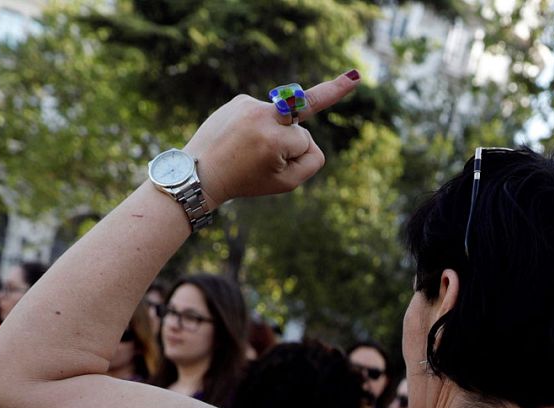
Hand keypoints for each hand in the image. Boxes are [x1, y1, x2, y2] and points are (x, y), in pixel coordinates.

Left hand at [181, 72, 361, 208]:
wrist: (199, 173)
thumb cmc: (246, 181)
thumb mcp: (286, 183)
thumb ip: (311, 160)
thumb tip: (304, 132)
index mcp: (274, 139)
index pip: (308, 145)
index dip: (304, 154)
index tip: (354, 77)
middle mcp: (262, 116)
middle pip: (299, 129)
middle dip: (323, 102)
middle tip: (354, 77)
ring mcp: (249, 104)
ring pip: (283, 120)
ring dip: (273, 135)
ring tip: (247, 150)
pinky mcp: (240, 100)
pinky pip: (266, 115)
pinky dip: (259, 127)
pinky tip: (242, 137)